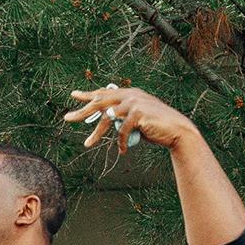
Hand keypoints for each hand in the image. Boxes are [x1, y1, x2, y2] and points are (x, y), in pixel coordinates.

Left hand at [63, 84, 196, 153]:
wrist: (177, 130)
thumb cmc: (156, 127)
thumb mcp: (135, 119)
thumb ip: (121, 116)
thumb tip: (107, 119)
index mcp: (129, 93)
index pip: (104, 93)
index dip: (89, 94)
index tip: (74, 95)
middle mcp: (130, 95)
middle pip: (100, 102)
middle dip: (82, 111)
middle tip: (67, 118)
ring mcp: (134, 103)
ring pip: (107, 118)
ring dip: (97, 134)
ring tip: (88, 144)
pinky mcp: (138, 113)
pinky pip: (121, 130)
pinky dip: (121, 142)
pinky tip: (122, 151)